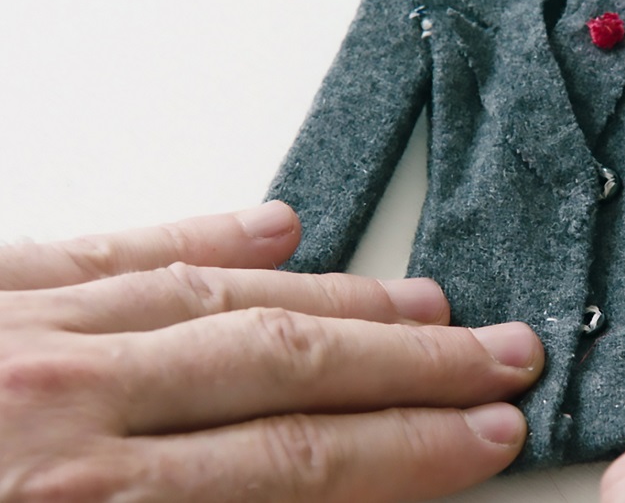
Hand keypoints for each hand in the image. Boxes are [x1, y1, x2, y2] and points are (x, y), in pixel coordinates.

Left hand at [0, 201, 543, 501]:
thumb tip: (328, 495)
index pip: (300, 464)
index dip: (412, 447)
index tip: (486, 432)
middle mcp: (61, 408)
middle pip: (286, 367)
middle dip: (411, 364)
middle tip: (496, 354)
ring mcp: (19, 335)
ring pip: (220, 298)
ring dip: (338, 300)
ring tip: (422, 305)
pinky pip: (112, 248)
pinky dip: (205, 235)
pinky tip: (277, 228)